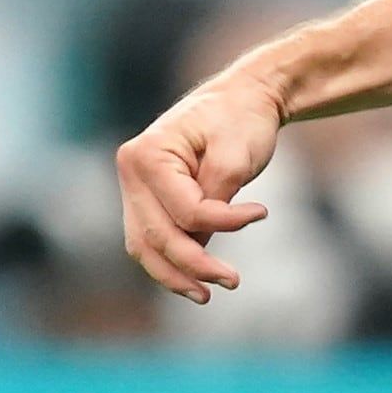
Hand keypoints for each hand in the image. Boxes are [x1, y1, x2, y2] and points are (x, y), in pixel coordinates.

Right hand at [116, 72, 285, 300]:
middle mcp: (131, 171)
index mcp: (147, 154)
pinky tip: (192, 282)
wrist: (243, 97)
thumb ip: (216, 204)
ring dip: (174, 275)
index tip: (261, 212)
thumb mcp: (235, 157)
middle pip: (157, 236)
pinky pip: (150, 240)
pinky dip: (169, 262)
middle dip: (195, 265)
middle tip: (232, 281)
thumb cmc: (242, 119)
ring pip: (145, 246)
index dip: (223, 222)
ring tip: (206, 295)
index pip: (183, 211)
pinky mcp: (145, 199)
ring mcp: (133, 186)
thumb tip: (199, 248)